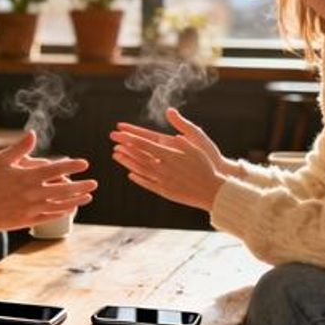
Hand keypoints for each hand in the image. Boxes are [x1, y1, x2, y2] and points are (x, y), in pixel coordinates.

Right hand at [0, 130, 97, 230]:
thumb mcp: (1, 160)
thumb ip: (20, 148)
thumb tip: (33, 133)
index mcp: (27, 176)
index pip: (56, 169)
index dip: (72, 166)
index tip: (84, 164)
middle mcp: (32, 193)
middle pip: (63, 189)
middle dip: (81, 186)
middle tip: (94, 183)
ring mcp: (30, 209)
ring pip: (59, 205)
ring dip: (76, 200)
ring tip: (88, 197)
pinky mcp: (26, 221)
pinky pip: (49, 217)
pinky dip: (62, 213)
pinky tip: (70, 209)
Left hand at [110, 113, 226, 211]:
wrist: (212, 191)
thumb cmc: (206, 166)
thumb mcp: (196, 148)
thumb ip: (181, 141)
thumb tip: (172, 135)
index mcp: (169, 155)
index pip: (145, 144)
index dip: (131, 138)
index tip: (120, 133)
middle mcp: (163, 168)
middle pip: (139, 156)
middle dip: (125, 147)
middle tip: (113, 141)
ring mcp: (162, 180)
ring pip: (140, 170)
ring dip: (127, 162)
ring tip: (116, 155)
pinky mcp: (164, 191)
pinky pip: (147, 183)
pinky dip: (138, 178)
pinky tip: (130, 174)